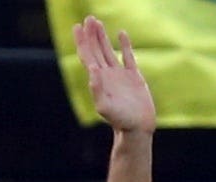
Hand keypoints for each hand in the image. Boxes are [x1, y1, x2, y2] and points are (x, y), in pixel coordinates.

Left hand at [75, 15, 152, 134]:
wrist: (137, 129)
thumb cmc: (120, 121)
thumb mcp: (106, 107)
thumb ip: (97, 90)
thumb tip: (92, 71)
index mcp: (99, 80)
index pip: (87, 56)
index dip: (82, 41)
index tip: (78, 26)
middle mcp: (107, 75)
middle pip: (95, 50)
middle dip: (91, 35)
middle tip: (88, 19)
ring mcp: (120, 75)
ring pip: (108, 51)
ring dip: (102, 37)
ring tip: (97, 22)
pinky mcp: (134, 77)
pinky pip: (128, 56)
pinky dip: (124, 44)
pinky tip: (121, 34)